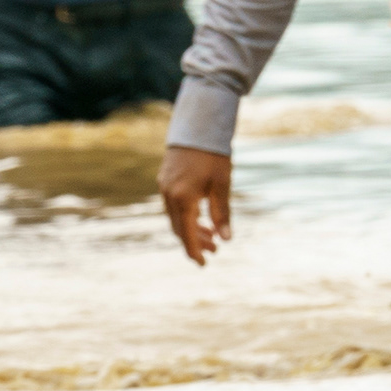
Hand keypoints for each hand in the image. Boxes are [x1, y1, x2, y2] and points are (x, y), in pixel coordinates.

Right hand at [161, 144, 232, 265]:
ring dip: (191, 229)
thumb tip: (226, 239)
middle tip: (215, 250)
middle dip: (196, 242)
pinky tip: (199, 217)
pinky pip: (172, 206)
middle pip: (180, 229)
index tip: (204, 264)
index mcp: (183, 199)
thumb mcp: (222, 185)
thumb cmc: (213, 155)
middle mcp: (169, 196)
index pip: (187, 234)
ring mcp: (164, 188)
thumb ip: (222, 213)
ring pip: (175, 218)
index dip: (195, 252)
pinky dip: (185, 216)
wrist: (197, 126)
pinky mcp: (164, 180)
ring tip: (211, 236)